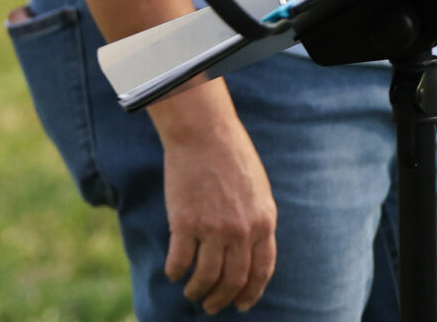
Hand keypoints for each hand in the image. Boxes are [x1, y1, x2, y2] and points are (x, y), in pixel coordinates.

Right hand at [154, 91, 277, 311]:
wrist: (203, 132)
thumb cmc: (231, 154)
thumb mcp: (258, 190)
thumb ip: (257, 220)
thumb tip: (251, 247)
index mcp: (264, 223)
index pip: (261, 271)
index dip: (250, 293)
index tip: (241, 304)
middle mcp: (242, 231)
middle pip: (234, 279)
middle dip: (222, 298)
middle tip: (211, 306)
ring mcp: (213, 228)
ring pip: (207, 276)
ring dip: (198, 290)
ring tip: (191, 293)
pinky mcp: (185, 221)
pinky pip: (180, 259)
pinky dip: (175, 271)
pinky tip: (173, 272)